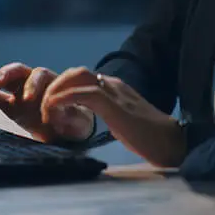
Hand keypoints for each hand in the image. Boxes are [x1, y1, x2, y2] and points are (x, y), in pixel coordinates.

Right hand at [0, 63, 93, 142]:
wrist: (70, 131)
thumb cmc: (77, 123)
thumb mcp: (77, 121)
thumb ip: (69, 116)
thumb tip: (57, 113)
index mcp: (53, 83)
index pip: (41, 76)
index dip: (35, 86)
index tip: (32, 101)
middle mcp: (35, 84)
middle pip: (21, 71)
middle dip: (10, 75)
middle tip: (2, 87)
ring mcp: (20, 93)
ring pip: (6, 78)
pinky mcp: (9, 106)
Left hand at [41, 67, 186, 167]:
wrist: (171, 142)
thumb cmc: (149, 138)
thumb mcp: (123, 121)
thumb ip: (109, 115)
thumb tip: (89, 120)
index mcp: (115, 88)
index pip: (82, 77)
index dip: (62, 88)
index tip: (50, 109)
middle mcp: (114, 85)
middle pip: (77, 72)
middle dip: (55, 85)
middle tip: (43, 108)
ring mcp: (115, 93)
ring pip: (78, 77)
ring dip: (56, 91)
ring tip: (46, 111)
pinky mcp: (115, 107)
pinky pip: (85, 94)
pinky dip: (65, 98)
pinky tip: (54, 111)